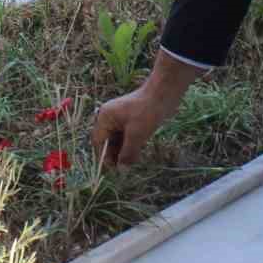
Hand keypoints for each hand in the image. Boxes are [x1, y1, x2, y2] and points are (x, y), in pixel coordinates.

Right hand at [92, 50, 200, 165]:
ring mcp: (121, 118)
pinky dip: (130, 145)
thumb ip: (127, 153)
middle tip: (124, 168)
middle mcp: (110, 117)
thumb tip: (122, 169)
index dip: (103, 156)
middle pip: (107, 141)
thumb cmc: (147, 111)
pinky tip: (136, 154)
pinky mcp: (131, 120)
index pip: (98, 141)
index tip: (113, 169)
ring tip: (131, 163)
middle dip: (115, 155)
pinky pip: (126, 136)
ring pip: (118, 140)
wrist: (164, 93)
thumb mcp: (136, 135)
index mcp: (105, 117)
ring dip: (123, 151)